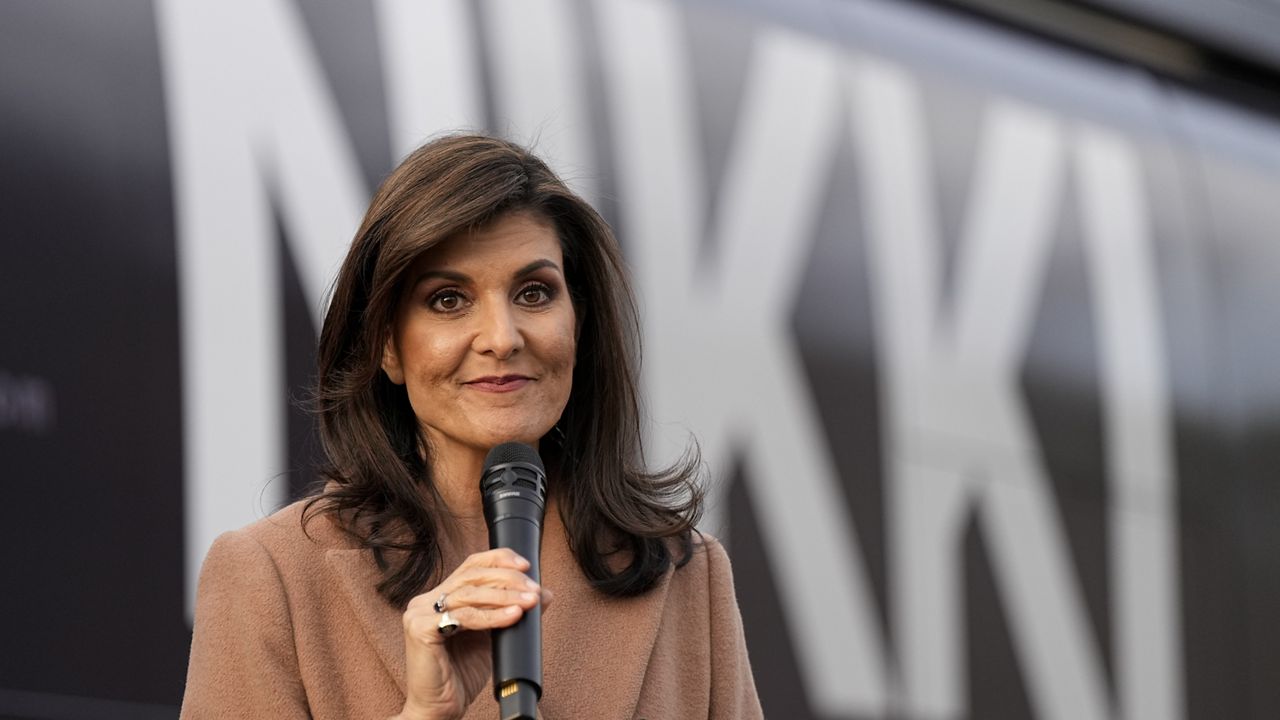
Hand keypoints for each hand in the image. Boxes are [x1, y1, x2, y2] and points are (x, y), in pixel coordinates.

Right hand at [394, 548, 549, 719]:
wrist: (440, 709)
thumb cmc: (462, 675)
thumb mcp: (494, 637)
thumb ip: (514, 612)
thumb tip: (546, 594)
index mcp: (441, 598)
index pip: (471, 565)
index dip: (499, 559)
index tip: (526, 565)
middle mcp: (426, 601)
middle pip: (472, 576)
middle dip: (508, 579)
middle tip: (534, 590)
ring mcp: (419, 614)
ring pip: (469, 594)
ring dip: (505, 596)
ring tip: (529, 602)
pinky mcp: (420, 629)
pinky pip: (463, 616)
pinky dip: (491, 616)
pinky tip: (512, 616)